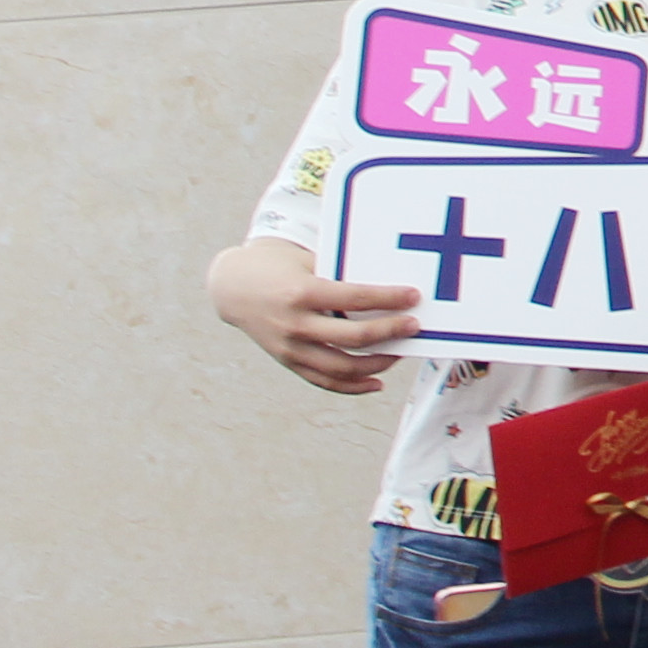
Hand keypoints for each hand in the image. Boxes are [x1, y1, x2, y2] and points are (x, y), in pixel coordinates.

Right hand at [213, 244, 419, 394]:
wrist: (233, 288)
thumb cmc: (279, 266)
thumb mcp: (307, 261)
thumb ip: (340, 275)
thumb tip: (387, 286)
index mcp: (301, 292)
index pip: (354, 298)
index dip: (387, 299)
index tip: (413, 297)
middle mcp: (294, 324)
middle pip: (352, 337)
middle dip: (389, 332)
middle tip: (414, 326)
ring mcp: (289, 347)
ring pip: (340, 366)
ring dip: (376, 364)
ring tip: (400, 353)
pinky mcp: (287, 361)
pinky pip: (322, 380)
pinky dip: (351, 386)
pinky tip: (376, 382)